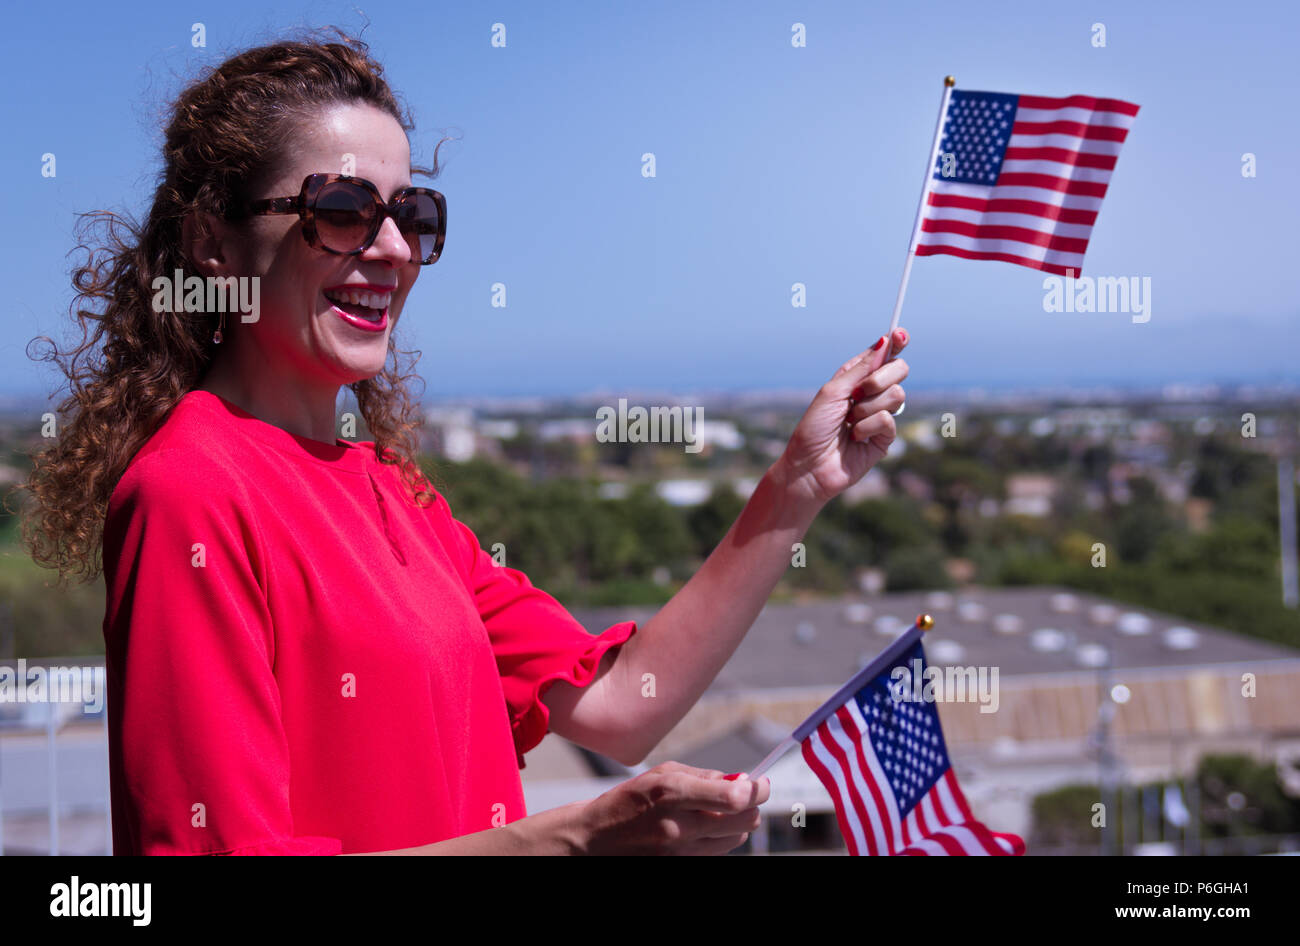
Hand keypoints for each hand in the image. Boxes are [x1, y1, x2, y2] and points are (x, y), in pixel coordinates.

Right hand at [575, 762, 769, 854]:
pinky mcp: (679, 867)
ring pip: (734, 840)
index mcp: (672, 793)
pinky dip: (720, 839)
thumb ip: (704, 776)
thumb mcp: (662, 774)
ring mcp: (679, 853)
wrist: (596, 839)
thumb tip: (742, 781)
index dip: (757, 790)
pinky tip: (704, 828)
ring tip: (719, 812)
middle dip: (752, 806)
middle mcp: (677, 826)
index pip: (733, 798)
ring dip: (737, 824)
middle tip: (748, 796)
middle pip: (743, 821)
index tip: (763, 783)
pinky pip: (717, 854)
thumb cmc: (630, 800)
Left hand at [775, 328, 909, 507]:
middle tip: (860, 392)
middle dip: (882, 377)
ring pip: (897, 394)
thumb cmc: (813, 429)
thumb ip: (861, 369)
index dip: (894, 343)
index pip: (881, 356)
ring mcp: (879, 415)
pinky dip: (868, 426)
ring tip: (850, 423)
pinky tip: (855, 438)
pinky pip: (889, 419)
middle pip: (899, 370)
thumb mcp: (833, 392)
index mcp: (854, 379)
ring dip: (869, 407)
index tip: (901, 334)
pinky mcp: (884, 438)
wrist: (809, 467)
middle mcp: (870, 395)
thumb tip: (884, 342)